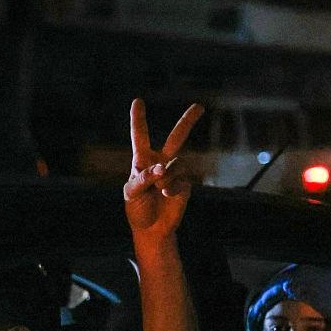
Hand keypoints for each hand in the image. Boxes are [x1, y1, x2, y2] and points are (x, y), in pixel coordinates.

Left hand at [123, 99, 203, 238]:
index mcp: (142, 161)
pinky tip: (165, 195)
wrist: (151, 229)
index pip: (140, 136)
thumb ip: (143, 178)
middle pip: (176, 138)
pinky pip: (181, 180)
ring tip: (158, 188)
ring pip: (176, 163)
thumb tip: (161, 168)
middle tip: (199, 107)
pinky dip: (171, 188)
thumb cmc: (137, 209)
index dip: (139, 119)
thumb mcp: (131, 193)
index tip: (137, 101)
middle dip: (187, 122)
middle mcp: (160, 162)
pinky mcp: (184, 184)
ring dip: (165, 176)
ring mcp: (174, 173)